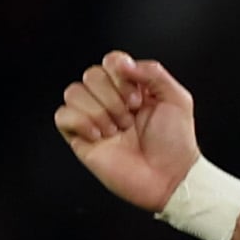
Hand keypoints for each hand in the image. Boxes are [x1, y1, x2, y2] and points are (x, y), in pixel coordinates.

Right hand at [54, 49, 202, 212]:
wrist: (169, 178)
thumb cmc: (176, 144)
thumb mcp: (176, 98)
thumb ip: (153, 71)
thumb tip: (122, 64)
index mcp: (130, 88)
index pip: (111, 62)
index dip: (121, 75)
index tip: (139, 99)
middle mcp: (110, 101)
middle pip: (91, 74)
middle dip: (112, 96)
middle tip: (130, 118)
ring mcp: (94, 120)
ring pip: (73, 92)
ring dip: (98, 111)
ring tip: (117, 130)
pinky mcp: (81, 139)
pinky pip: (62, 116)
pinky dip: (80, 122)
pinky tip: (100, 136)